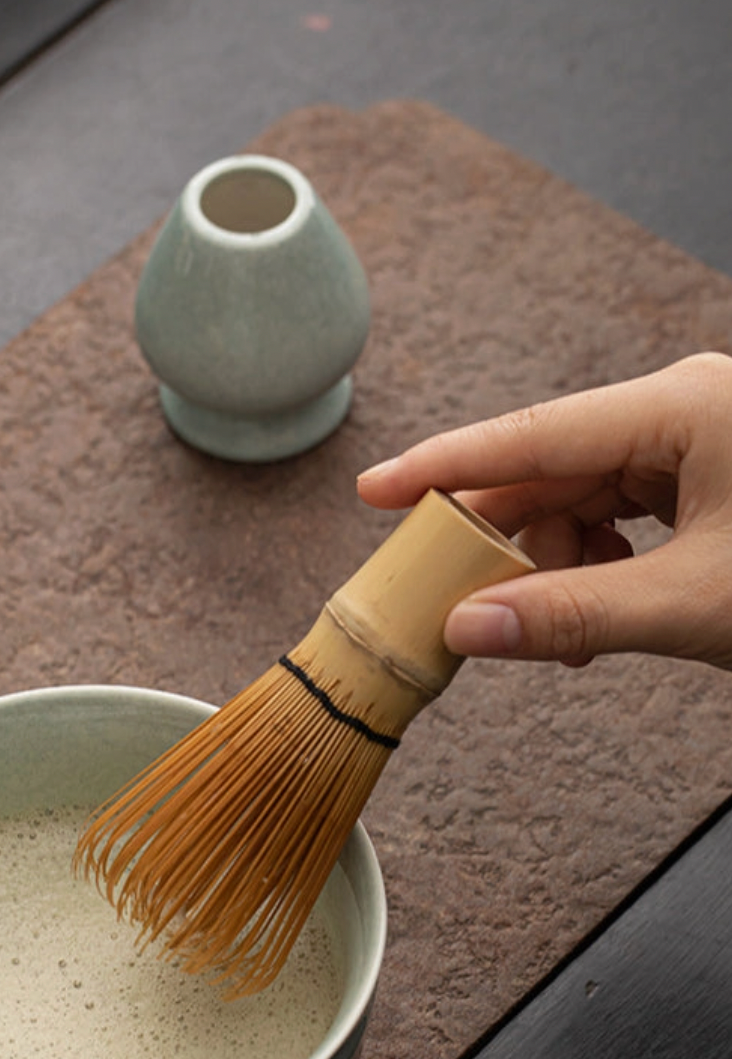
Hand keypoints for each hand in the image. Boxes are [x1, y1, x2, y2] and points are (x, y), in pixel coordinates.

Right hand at [357, 353, 731, 668]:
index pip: (532, 435)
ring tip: (568, 638)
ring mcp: (694, 440)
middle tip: (459, 603)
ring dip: (555, 570)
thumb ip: (578, 614)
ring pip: (580, 500)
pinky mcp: (704, 475)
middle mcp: (681, 409)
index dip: (445, 466)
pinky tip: (602, 614)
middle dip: (507, 546)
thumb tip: (467, 628)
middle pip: (550, 471)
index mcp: (682, 407)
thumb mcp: (694, 602)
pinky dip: (595, 567)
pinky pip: (618, 513)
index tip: (373, 490)